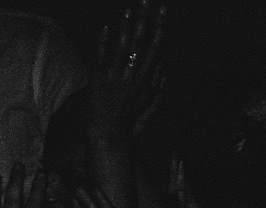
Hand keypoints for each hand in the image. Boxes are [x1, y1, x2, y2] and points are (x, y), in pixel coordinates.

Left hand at [89, 0, 166, 140]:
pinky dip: (104, 43)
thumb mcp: (151, 104)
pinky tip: (105, 27)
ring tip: (129, 9)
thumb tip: (165, 64)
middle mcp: (134, 75)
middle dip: (146, 20)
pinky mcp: (100, 81)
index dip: (159, 27)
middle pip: (142, 43)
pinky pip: (102, 58)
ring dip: (126, 27)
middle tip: (148, 1)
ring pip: (123, 47)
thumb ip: (159, 83)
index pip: (156, 47)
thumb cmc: (130, 123)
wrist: (110, 136)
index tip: (162, 11)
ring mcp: (117, 77)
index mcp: (147, 79)